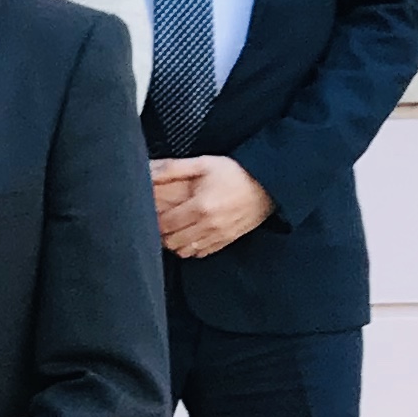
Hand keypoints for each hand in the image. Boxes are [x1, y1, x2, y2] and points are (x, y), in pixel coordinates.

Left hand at [150, 154, 272, 259]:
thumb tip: (148, 172)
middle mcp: (209, 225)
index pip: (164, 225)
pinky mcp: (227, 241)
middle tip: (160, 222)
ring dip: (175, 242)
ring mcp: (219, 236)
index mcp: (200, 207)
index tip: (151, 213)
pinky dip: (191, 248)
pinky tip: (189, 235)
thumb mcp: (204, 163)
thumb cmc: (235, 173)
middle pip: (172, 241)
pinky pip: (201, 253)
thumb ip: (173, 169)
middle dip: (161, 233)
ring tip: (173, 229)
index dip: (153, 220)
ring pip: (185, 251)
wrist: (269, 184)